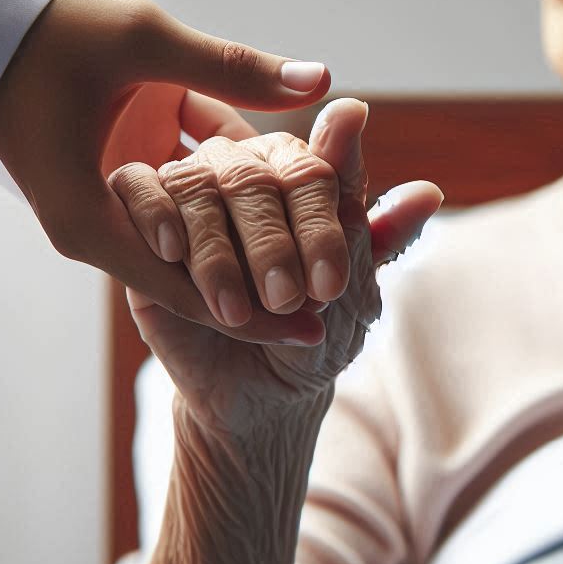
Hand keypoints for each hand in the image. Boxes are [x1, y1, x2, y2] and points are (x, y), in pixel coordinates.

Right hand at [0, 0, 330, 320]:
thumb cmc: (48, 28)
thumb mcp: (142, 41)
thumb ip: (229, 67)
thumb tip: (322, 80)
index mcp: (87, 213)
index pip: (182, 285)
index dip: (252, 311)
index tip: (315, 329)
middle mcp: (91, 228)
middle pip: (184, 284)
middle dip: (252, 304)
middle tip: (322, 329)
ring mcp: (100, 212)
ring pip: (182, 258)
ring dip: (239, 269)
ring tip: (305, 294)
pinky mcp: (111, 188)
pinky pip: (174, 222)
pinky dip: (220, 226)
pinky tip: (271, 230)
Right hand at [113, 98, 443, 436]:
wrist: (257, 394)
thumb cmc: (312, 332)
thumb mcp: (351, 291)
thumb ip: (379, 238)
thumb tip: (429, 192)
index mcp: (298, 175)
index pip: (311, 169)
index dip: (322, 220)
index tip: (332, 283)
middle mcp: (243, 173)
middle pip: (250, 173)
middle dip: (272, 241)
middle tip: (290, 299)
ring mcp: (189, 195)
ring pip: (195, 182)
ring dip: (218, 251)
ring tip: (240, 311)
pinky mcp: (137, 220)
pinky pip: (133, 187)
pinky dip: (154, 213)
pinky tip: (174, 254)